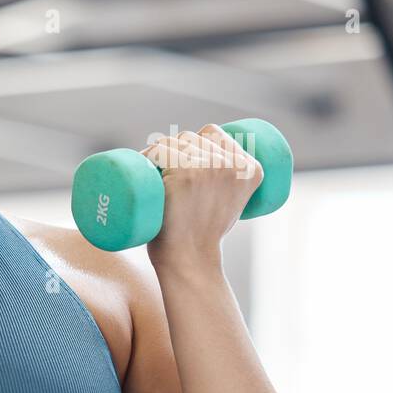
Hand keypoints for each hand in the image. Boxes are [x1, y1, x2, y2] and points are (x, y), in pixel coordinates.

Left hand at [140, 123, 263, 272]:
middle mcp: (232, 165)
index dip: (193, 140)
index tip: (179, 156)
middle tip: (157, 168)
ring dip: (155, 152)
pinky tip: (142, 164)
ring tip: (147, 169)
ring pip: (173, 142)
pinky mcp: (184, 175)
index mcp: (250, 169)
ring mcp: (207, 168)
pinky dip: (146, 156)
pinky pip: (159, 152)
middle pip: (191, 137)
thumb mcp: (230, 203)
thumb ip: (226, 183)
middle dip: (171, 148)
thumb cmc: (204, 236)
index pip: (214, 132)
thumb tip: (206, 166)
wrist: (191, 260)